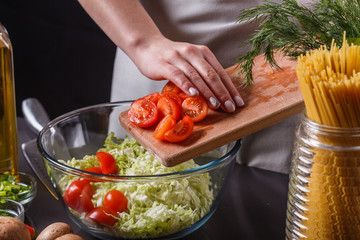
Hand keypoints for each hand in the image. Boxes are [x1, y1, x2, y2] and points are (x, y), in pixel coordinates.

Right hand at [77, 0, 243, 111]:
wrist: (147, 46)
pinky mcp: (164, 64)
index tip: (238, 102)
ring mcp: (178, 57)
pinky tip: (193, 94)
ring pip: (196, 76)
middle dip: (222, 92)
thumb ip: (202, 73)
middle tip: (230, 107)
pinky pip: (177, 75)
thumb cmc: (171, 58)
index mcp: (203, 53)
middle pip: (211, 75)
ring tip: (216, 105)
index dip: (230, 88)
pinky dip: (187, 85)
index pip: (220, 72)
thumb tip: (219, 94)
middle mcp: (192, 53)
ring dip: (207, 92)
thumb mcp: (191, 61)